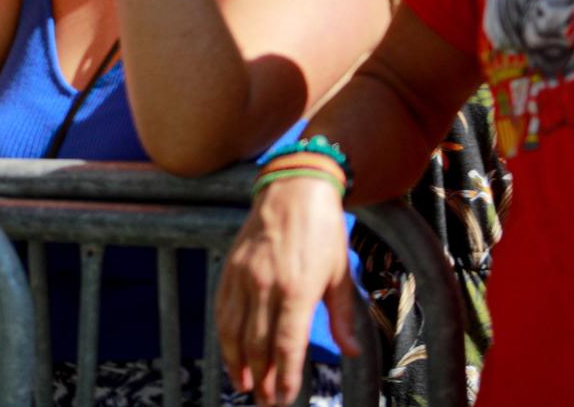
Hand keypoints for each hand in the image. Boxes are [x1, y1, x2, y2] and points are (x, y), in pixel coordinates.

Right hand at [216, 177, 361, 404]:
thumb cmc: (323, 230)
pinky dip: (224, 333)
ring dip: (237, 361)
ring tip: (243, 385)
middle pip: (257, 344)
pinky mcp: (231, 266)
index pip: (286, 345)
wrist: (293, 188)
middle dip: (261, 378)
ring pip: (234, 329)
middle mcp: (266, 285)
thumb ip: (343, 316)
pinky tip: (230, 349)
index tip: (285, 398)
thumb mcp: (341, 274)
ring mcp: (244, 275)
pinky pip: (222, 307)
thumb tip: (351, 351)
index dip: (285, 376)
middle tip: (264, 401)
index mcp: (297, 289)